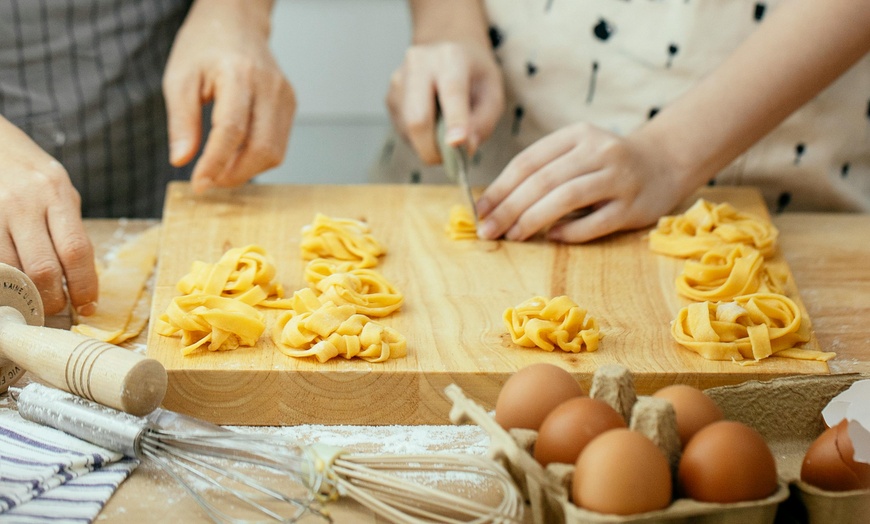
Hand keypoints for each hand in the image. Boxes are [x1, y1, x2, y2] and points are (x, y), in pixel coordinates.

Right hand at [0, 117, 96, 315]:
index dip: (84, 286)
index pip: (77, 251)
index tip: (88, 306)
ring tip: (34, 301)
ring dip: (24, 294)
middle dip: (53, 298)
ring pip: (11, 269)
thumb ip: (70, 227)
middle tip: (57, 309)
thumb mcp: (60, 189)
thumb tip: (81, 276)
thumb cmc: (30, 171)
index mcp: (57, 193)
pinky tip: (11, 284)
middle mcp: (25, 202)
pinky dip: (3, 279)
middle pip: (43, 267)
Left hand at [163, 0, 294, 192]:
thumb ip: (181, 121)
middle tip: (209, 180)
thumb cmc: (205, 46)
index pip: (231, 131)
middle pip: (261, 148)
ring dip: (247, 170)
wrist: (237, 22)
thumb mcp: (179, 79)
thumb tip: (181, 160)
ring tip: (221, 168)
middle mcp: (269, 87)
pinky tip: (236, 153)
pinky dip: (257, 158)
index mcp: (238, 75)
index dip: (215, 163)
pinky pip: (278, 145)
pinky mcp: (290, 105)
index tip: (199, 184)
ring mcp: (285, 97)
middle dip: (234, 174)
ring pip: (275, 153)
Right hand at [386, 40, 503, 163]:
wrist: (447, 49)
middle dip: (433, 148)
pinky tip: (433, 124)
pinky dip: (419, 139)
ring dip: (428, 145)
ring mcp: (399, 80)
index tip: (457, 144)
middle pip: (418, 117)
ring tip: (446, 135)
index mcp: (451, 57)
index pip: (452, 92)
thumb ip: (483, 121)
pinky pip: (403, 130)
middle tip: (450, 162)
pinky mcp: (390, 97)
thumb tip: (464, 148)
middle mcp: (419, 64)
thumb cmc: (474, 76)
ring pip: (408, 129)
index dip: (455, 121)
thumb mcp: (493, 93)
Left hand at [475, 122, 696, 242]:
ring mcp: (619, 178)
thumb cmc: (606, 164)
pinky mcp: (633, 207)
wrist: (665, 163)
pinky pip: (595, 222)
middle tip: (488, 230)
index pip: (528, 161)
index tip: (480, 210)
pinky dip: (569, 232)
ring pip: (566, 197)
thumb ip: (543, 170)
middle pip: (543, 180)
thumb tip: (495, 204)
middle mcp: (599, 151)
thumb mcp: (576, 152)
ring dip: (533, 219)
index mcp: (577, 135)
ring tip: (513, 235)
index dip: (499, 187)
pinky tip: (552, 237)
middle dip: (509, 208)